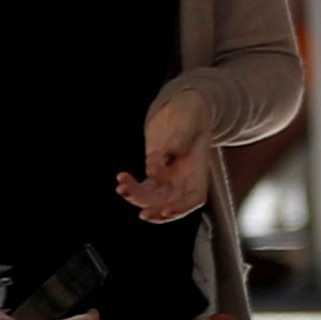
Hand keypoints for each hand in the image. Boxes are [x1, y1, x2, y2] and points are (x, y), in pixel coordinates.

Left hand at [116, 98, 213, 223]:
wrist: (181, 107)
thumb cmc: (191, 113)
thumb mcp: (189, 122)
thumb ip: (180, 140)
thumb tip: (166, 159)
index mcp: (198, 171)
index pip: (194, 198)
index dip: (181, 208)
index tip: (166, 211)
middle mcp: (184, 178)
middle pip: (171, 203)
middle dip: (155, 209)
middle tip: (141, 212)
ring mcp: (168, 176)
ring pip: (154, 198)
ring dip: (139, 199)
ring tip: (122, 188)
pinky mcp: (154, 170)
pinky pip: (143, 186)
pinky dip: (132, 186)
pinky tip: (122, 178)